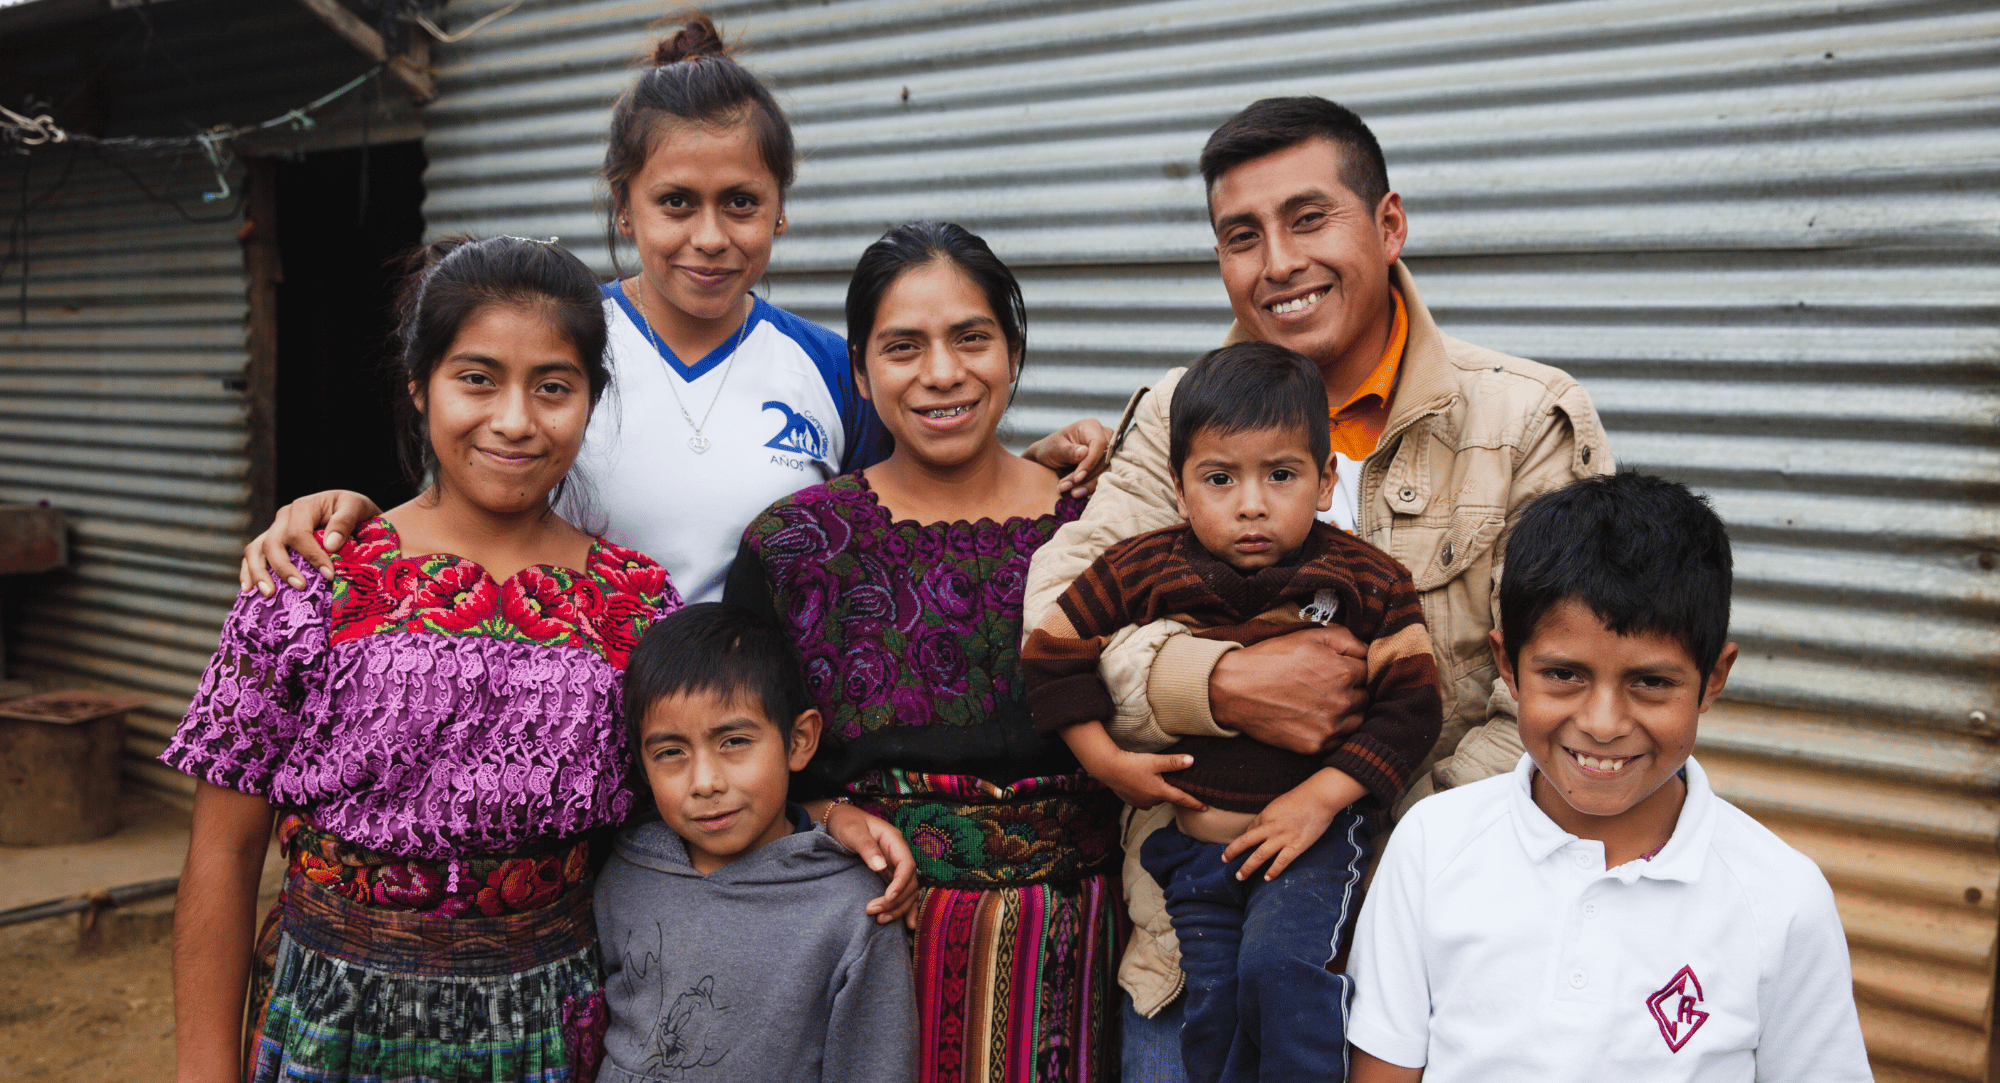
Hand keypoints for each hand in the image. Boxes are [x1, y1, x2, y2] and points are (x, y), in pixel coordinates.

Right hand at [239, 490, 379, 595]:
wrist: (350, 511)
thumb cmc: (354, 509)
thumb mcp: (356, 507)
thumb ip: (344, 521)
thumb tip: (329, 544)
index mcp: (303, 506)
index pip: (298, 533)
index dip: (312, 556)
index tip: (329, 575)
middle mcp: (284, 517)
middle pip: (273, 543)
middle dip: (284, 568)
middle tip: (301, 587)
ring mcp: (275, 530)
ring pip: (255, 550)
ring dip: (259, 573)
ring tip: (269, 594)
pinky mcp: (272, 542)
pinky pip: (252, 556)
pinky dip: (247, 572)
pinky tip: (249, 590)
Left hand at [824, 802, 919, 927]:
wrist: (838, 819)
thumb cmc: (846, 822)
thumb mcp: (854, 831)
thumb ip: (867, 847)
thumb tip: (880, 866)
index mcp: (894, 841)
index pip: (907, 865)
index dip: (901, 884)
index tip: (888, 898)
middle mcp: (898, 854)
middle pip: (909, 882)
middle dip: (895, 900)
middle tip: (874, 912)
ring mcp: (894, 866)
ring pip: (907, 891)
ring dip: (898, 908)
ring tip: (880, 920)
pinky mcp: (887, 875)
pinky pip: (900, 893)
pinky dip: (904, 908)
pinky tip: (907, 925)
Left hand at [1022, 418, 1111, 497]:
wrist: (1047, 459)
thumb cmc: (1049, 449)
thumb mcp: (1054, 449)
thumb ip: (1069, 451)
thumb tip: (1084, 452)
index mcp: (1091, 426)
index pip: (1099, 444)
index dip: (1090, 462)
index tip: (1077, 477)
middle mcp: (1104, 437)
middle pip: (1104, 459)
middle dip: (1086, 477)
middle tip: (1065, 487)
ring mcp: (1107, 451)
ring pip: (1106, 471)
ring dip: (1088, 484)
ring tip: (1070, 493)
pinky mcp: (1106, 465)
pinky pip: (1104, 477)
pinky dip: (1091, 487)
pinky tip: (1078, 493)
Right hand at [1062, 721, 1204, 811]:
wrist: (1108, 768)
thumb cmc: (1132, 764)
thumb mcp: (1155, 761)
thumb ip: (1173, 762)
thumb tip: (1192, 761)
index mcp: (1160, 792)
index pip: (1182, 799)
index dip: (1195, 803)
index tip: (1205, 808)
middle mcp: (1152, 800)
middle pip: (1167, 796)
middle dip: (1169, 790)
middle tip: (1168, 779)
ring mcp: (1140, 802)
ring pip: (1155, 797)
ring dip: (1156, 789)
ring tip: (1150, 777)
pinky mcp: (1131, 801)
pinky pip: (1144, 798)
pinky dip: (1145, 791)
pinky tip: (1139, 781)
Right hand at [1209, 626, 1368, 753]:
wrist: (1233, 689)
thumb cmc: (1270, 658)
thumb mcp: (1308, 636)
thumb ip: (1346, 639)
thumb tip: (1367, 651)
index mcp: (1344, 672)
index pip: (1367, 672)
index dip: (1350, 668)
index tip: (1334, 670)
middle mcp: (1342, 701)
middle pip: (1364, 698)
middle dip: (1351, 691)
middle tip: (1326, 686)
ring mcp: (1329, 726)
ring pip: (1356, 721)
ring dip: (1346, 713)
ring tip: (1321, 704)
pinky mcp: (1315, 745)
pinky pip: (1339, 740)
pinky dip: (1332, 731)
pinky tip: (1314, 719)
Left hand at [1222, 768, 1365, 881]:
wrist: (1321, 797)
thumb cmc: (1302, 798)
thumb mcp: (1280, 804)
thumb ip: (1270, 817)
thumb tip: (1260, 827)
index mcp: (1266, 815)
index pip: (1250, 830)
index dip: (1244, 840)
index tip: (1241, 847)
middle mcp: (1270, 827)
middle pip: (1245, 842)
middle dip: (1232, 852)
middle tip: (1224, 860)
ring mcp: (1282, 838)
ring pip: (1259, 855)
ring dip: (1247, 867)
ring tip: (1239, 876)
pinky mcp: (1296, 846)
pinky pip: (1281, 862)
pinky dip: (1272, 871)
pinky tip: (1266, 879)